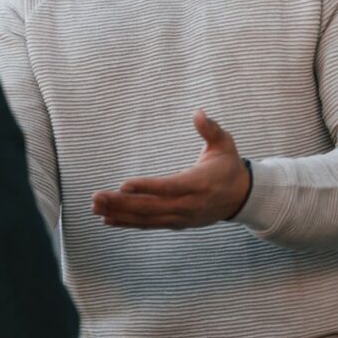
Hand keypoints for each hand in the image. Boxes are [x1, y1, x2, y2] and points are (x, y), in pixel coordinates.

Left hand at [91, 109, 250, 229]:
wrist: (242, 197)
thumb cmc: (228, 167)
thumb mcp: (224, 144)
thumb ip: (210, 129)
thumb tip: (198, 112)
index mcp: (199, 183)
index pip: (169, 187)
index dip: (147, 187)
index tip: (123, 184)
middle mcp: (188, 204)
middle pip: (151, 206)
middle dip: (121, 203)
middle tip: (96, 197)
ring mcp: (181, 217)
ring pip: (146, 218)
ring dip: (119, 213)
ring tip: (95, 207)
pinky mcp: (176, 223)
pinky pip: (149, 225)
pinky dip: (128, 223)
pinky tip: (108, 220)